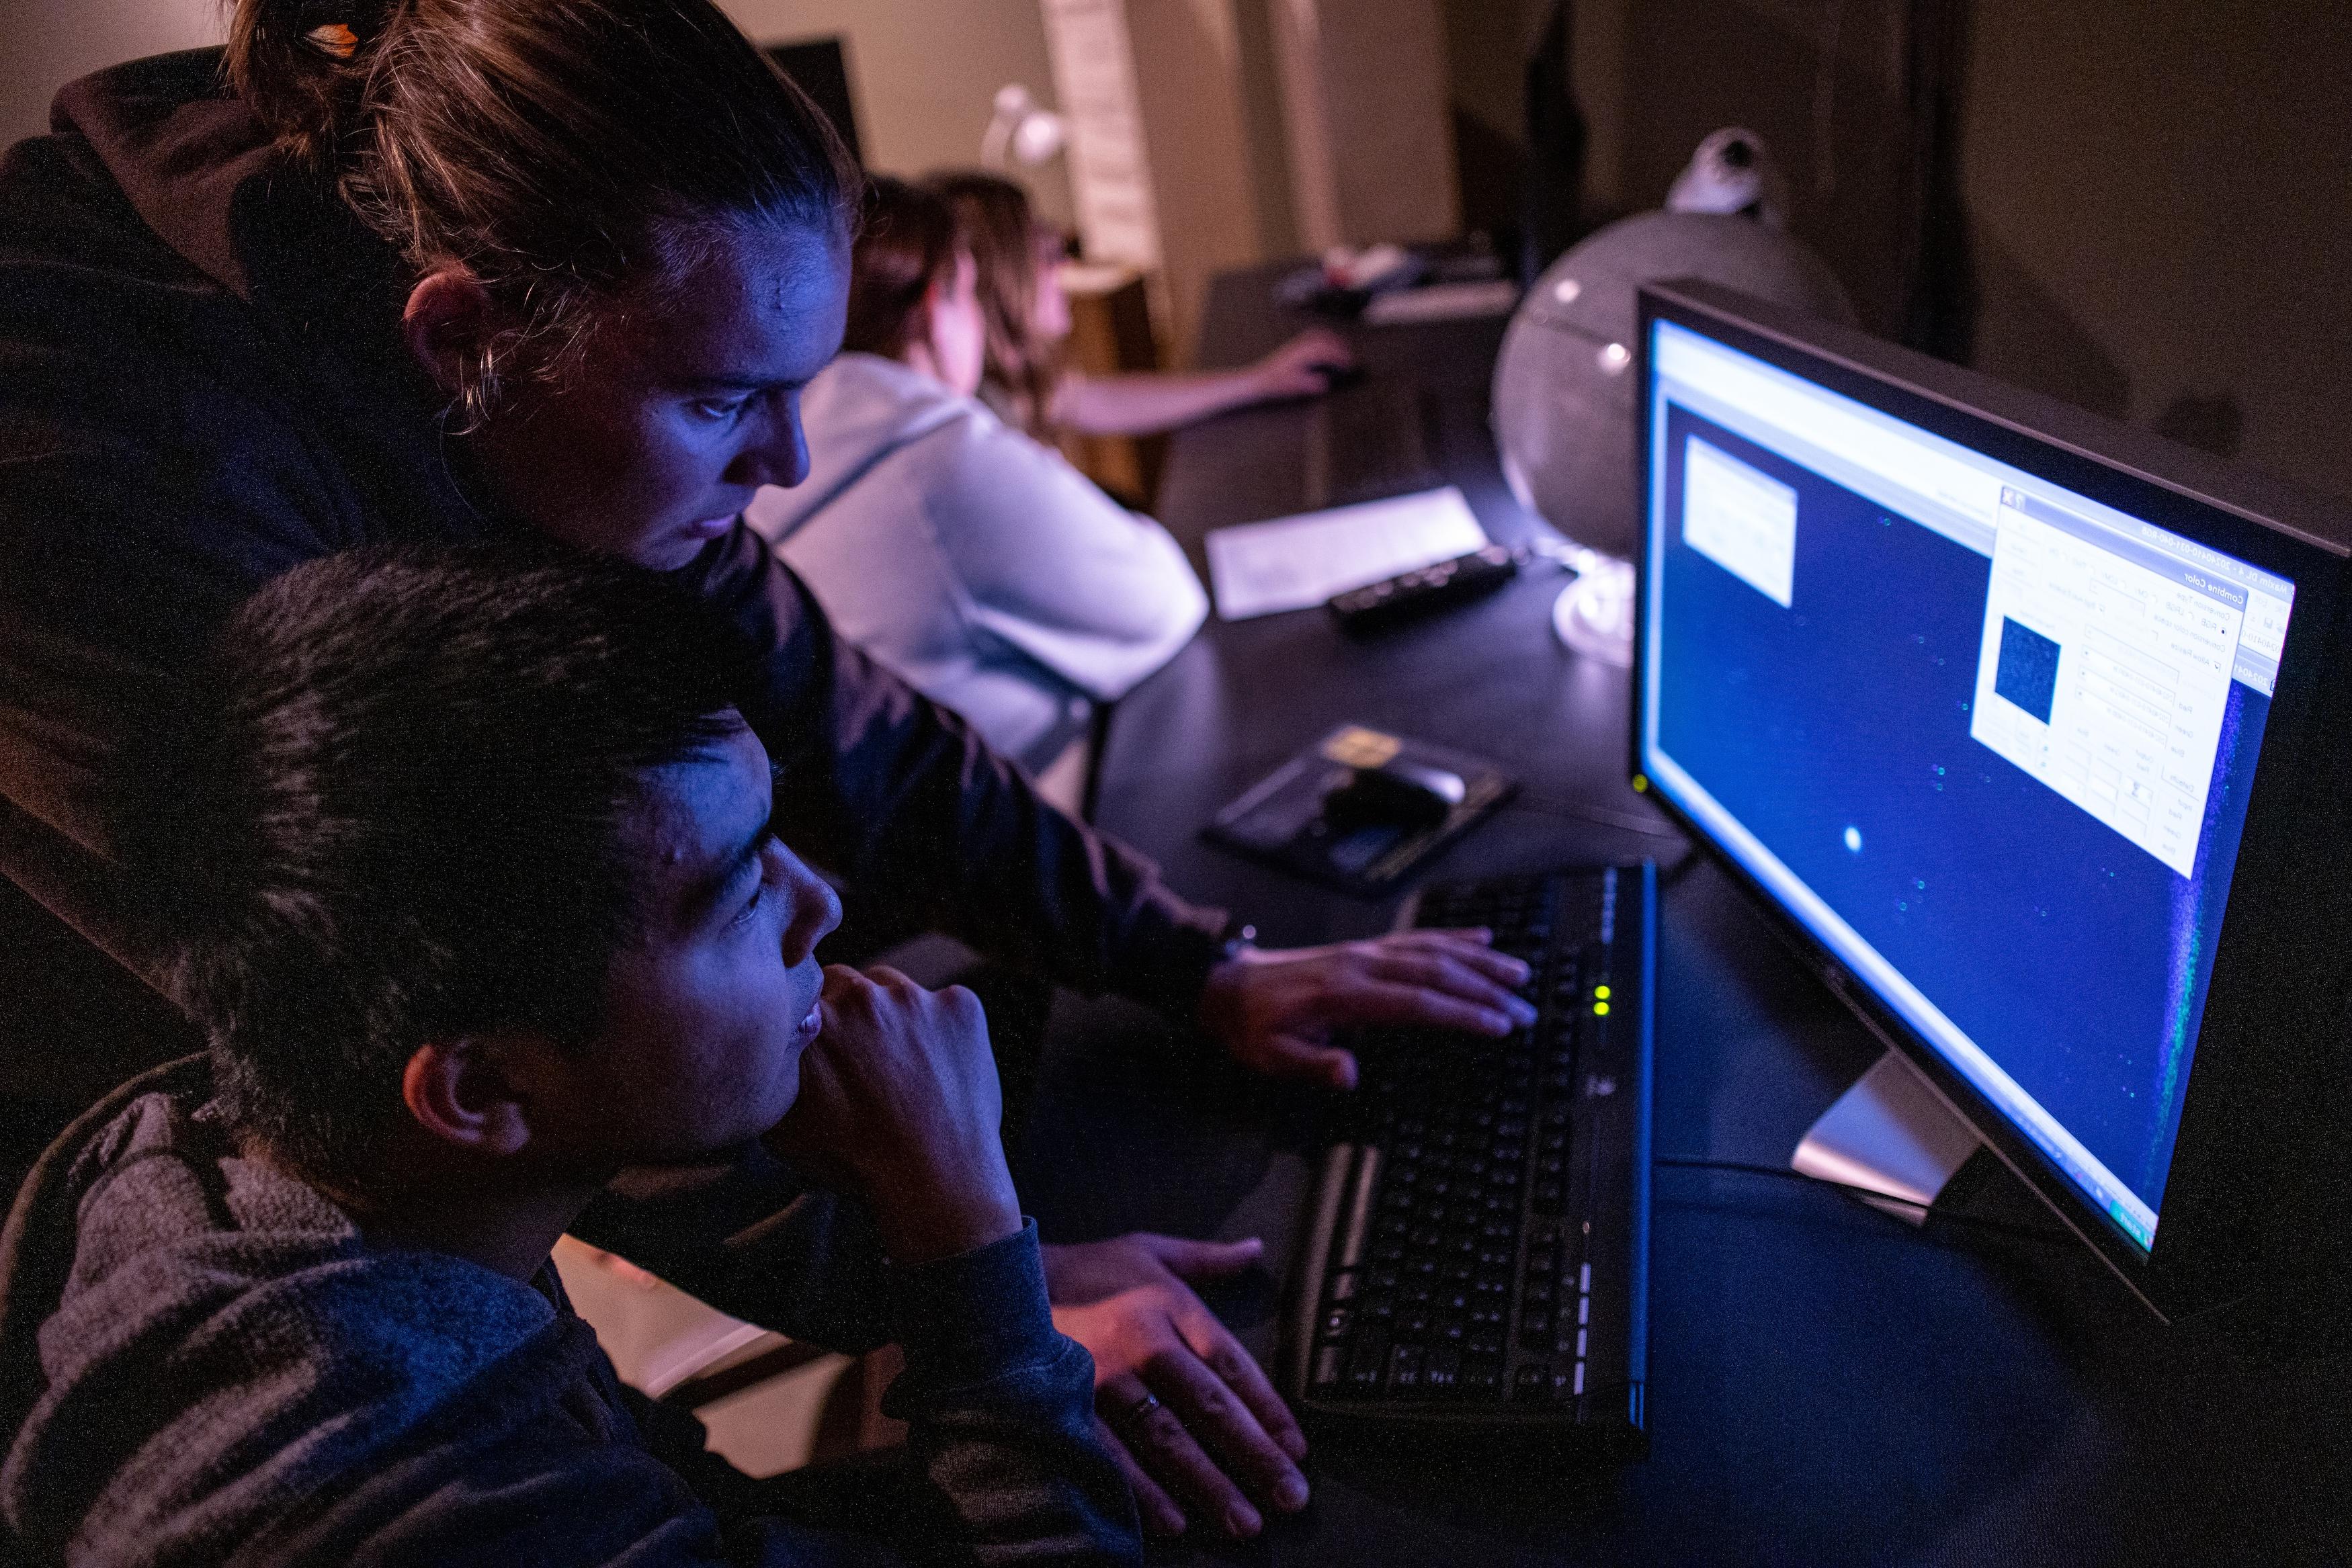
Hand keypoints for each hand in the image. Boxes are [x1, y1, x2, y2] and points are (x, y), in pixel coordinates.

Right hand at [766, 966, 1020, 1264]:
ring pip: (898, 990)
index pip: (807, 988)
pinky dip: (944, 1028)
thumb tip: (766, 1050)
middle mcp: (862, 994)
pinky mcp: (961, 1006)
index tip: (828, 1044)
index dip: (817, 1017)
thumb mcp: (781, 1124)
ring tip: (905, 1068)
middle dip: (854, 1013)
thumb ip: (771, 1071)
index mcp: (813, 1016)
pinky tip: (941, 1070)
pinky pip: (948, 1004)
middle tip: (866, 1059)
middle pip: (852, 984)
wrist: (931, 1180)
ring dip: (897, 1016)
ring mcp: (916, 996)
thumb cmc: (854, 1161)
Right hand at [1044, 1234, 1306, 1538]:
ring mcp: (1104, 1377)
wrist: (1005, 1278)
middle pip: (1210, 1405)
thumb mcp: (1150, 1252)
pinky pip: (1112, 1455)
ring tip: (1243, 1519)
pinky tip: (1172, 1520)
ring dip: (1208, 1483)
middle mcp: (1143, 1341)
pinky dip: (1142, 1492)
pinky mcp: (1070, 1405)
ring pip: (1166, 1438)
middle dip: (1254, 1455)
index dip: (1269, 1409)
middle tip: (1288, 1496)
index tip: (1296, 1448)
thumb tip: (1255, 1249)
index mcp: (1169, 1305)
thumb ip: (1207, 1260)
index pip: (1232, 1363)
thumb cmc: (1088, 1273)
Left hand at [1200, 930, 1534, 1088]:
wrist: (1227, 987)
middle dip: (1486, 990)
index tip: (1499, 1025)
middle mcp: (1363, 965)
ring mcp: (1367, 952)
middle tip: (1526, 1009)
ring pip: (1434, 950)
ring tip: (1520, 974)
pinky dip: (1454, 936)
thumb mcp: (1273, 1056)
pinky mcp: (1366, 949)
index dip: (1462, 1013)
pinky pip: (1418, 938)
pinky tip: (1482, 939)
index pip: (1418, 1002)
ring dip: (1480, 961)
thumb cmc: (1253, 1026)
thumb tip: (1349, 1073)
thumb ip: (1313, 1065)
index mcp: (1346, 993)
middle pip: (1437, 972)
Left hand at [1248, 327, 1355, 401]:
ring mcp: (1296, 345)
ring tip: (1342, 349)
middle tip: (1350, 357)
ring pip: (1318, 335)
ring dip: (1332, 340)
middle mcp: (1299, 346)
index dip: (1339, 357)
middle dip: (1339, 347)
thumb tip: (1324, 383)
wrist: (1257, 379)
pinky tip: (1326, 347)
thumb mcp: (1292, 387)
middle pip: (1324, 340)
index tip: (1348, 364)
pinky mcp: (1293, 347)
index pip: (1325, 351)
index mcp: (1300, 355)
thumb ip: (1308, 384)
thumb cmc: (1274, 384)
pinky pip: (1311, 336)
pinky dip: (1323, 339)